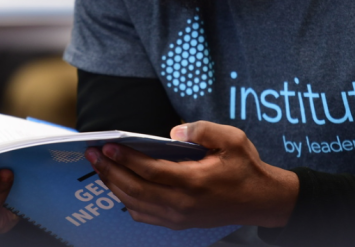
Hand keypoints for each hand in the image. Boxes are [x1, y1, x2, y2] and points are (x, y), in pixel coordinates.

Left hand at [85, 121, 298, 229]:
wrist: (262, 201)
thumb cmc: (246, 168)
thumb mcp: (232, 139)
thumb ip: (203, 130)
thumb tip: (173, 132)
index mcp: (194, 182)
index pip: (150, 171)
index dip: (126, 159)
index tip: (107, 146)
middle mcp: (182, 204)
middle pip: (135, 190)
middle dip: (110, 171)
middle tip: (92, 154)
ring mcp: (179, 217)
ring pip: (136, 205)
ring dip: (114, 186)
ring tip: (100, 168)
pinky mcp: (179, 223)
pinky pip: (145, 216)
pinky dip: (127, 202)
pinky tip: (119, 186)